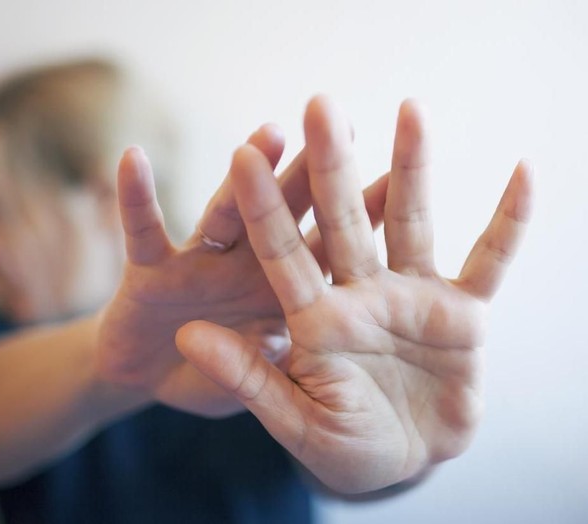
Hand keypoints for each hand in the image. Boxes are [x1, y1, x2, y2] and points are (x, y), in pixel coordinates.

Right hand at [96, 122, 390, 416]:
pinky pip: (143, 230)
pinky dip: (134, 198)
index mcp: (279, 292)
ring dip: (245, 176)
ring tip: (270, 135)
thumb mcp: (254, 381)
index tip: (397, 175)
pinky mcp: (149, 269)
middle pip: (284, 214)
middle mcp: (245, 266)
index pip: (325, 248)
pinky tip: (132, 158)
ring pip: (225, 213)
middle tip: (343, 124)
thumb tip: (310, 340)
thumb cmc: (211, 376)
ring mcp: (199, 262)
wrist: (147, 381)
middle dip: (311, 173)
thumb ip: (278, 365)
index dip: (358, 216)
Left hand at [176, 96, 532, 491]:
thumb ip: (246, 377)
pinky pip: (490, 259)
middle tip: (321, 105)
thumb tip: (187, 336)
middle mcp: (359, 293)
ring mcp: (411, 296)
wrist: (406, 461)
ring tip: (411, 109)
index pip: (281, 253)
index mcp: (313, 318)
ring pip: (410, 221)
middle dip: (332, 166)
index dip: (263, 207)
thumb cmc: (344, 446)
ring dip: (412, 168)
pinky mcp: (462, 311)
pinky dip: (510, 222)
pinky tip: (524, 173)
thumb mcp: (294, 418)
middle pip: (342, 220)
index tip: (243, 155)